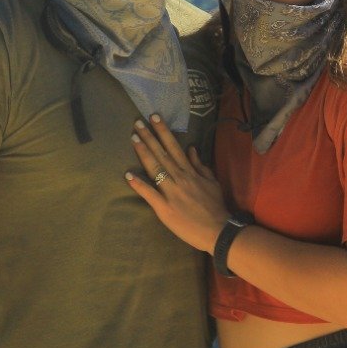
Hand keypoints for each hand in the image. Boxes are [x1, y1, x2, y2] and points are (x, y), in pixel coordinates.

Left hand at [125, 114, 230, 252]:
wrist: (218, 230)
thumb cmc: (215, 206)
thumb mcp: (212, 182)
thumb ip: (200, 165)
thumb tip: (191, 148)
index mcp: (190, 171)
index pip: (174, 147)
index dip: (163, 131)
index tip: (153, 118)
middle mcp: (180, 178)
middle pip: (162, 154)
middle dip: (149, 137)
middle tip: (136, 123)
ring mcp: (171, 192)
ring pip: (155, 169)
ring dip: (143, 153)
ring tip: (133, 139)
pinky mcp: (164, 208)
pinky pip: (150, 194)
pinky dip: (139, 184)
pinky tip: (128, 175)